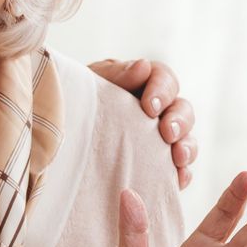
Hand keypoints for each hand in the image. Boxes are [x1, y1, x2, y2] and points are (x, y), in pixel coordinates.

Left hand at [90, 57, 196, 187]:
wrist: (59, 135)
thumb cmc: (77, 102)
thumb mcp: (91, 83)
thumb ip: (116, 74)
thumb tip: (142, 67)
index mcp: (141, 83)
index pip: (163, 78)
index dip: (162, 90)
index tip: (150, 107)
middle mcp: (157, 109)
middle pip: (182, 109)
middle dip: (179, 121)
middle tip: (168, 133)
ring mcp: (160, 137)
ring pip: (186, 138)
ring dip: (187, 147)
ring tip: (178, 159)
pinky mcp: (159, 163)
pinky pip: (179, 169)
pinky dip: (182, 174)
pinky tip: (177, 180)